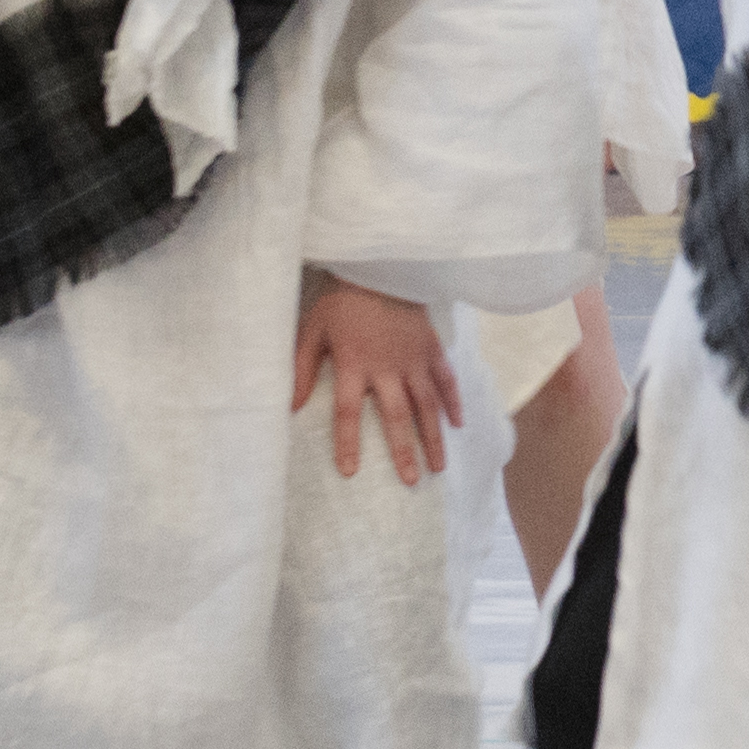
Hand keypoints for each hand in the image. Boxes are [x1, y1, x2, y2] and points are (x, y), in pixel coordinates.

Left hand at [294, 274, 461, 484]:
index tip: (351, 472)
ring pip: (427, 404)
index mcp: (354, 364)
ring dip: (434, 436)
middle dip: (405, 451)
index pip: (348, 412)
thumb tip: (290, 407)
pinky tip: (458, 423)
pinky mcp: (431, 348)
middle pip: (397, 416)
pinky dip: (454, 401)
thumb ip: (301, 369)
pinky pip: (446, 379)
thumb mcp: (312, 330)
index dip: (348, 443)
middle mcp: (387, 367)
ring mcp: (414, 359)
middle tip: (412, 482)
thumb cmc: (342, 301)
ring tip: (439, 466)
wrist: (379, 266)